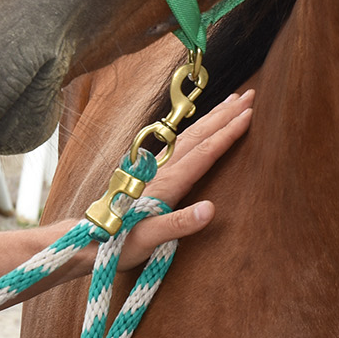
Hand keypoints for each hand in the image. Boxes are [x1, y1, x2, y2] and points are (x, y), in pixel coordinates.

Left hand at [116, 88, 253, 268]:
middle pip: (199, 135)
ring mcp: (155, 168)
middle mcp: (161, 169)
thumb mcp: (148, 240)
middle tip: (250, 95)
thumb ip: (178, 224)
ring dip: (212, 117)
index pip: (204, 152)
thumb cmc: (118, 242)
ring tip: (232, 101)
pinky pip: (180, 142)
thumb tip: (211, 209)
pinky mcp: (150, 171)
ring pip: (189, 135)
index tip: (249, 115)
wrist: (88, 239)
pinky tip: (202, 125)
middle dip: (225, 114)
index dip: (227, 133)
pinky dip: (197, 128)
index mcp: (166, 183)